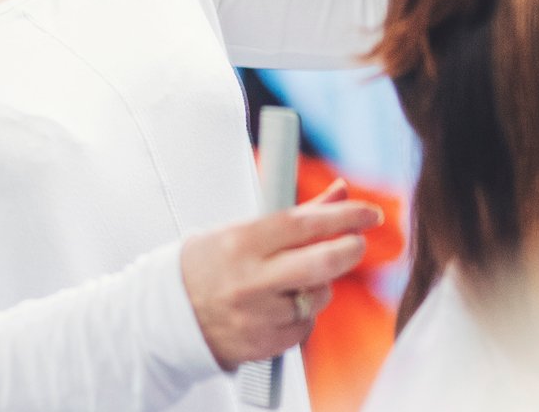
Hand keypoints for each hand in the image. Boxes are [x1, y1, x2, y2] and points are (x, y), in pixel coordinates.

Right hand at [179, 179, 382, 369]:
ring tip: (290, 281)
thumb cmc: (208, 266)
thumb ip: (297, 215)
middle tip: (357, 242)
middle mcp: (251, 280)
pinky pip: (306, 327)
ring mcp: (258, 315)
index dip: (345, 216)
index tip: (369, 214)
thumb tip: (340, 193)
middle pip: (323, 262)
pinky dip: (302, 315)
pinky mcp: (265, 344)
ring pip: (319, 296)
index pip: (305, 224)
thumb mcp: (242, 231)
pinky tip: (278, 307)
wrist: (169, 316)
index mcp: (241, 242)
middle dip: (350, 249)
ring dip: (320, 285)